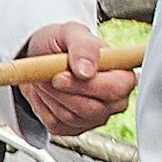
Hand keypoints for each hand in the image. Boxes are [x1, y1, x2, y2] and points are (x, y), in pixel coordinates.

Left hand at [18, 19, 137, 138]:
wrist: (39, 58)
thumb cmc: (61, 44)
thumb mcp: (70, 33)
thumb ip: (83, 46)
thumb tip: (87, 70)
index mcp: (123, 75)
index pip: (116, 88)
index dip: (87, 85)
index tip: (61, 75)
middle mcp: (115, 100)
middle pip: (92, 108)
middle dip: (63, 91)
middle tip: (50, 74)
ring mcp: (96, 117)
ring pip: (70, 117)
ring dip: (51, 96)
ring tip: (49, 78)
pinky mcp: (74, 128)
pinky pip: (56, 124)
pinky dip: (43, 107)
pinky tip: (47, 92)